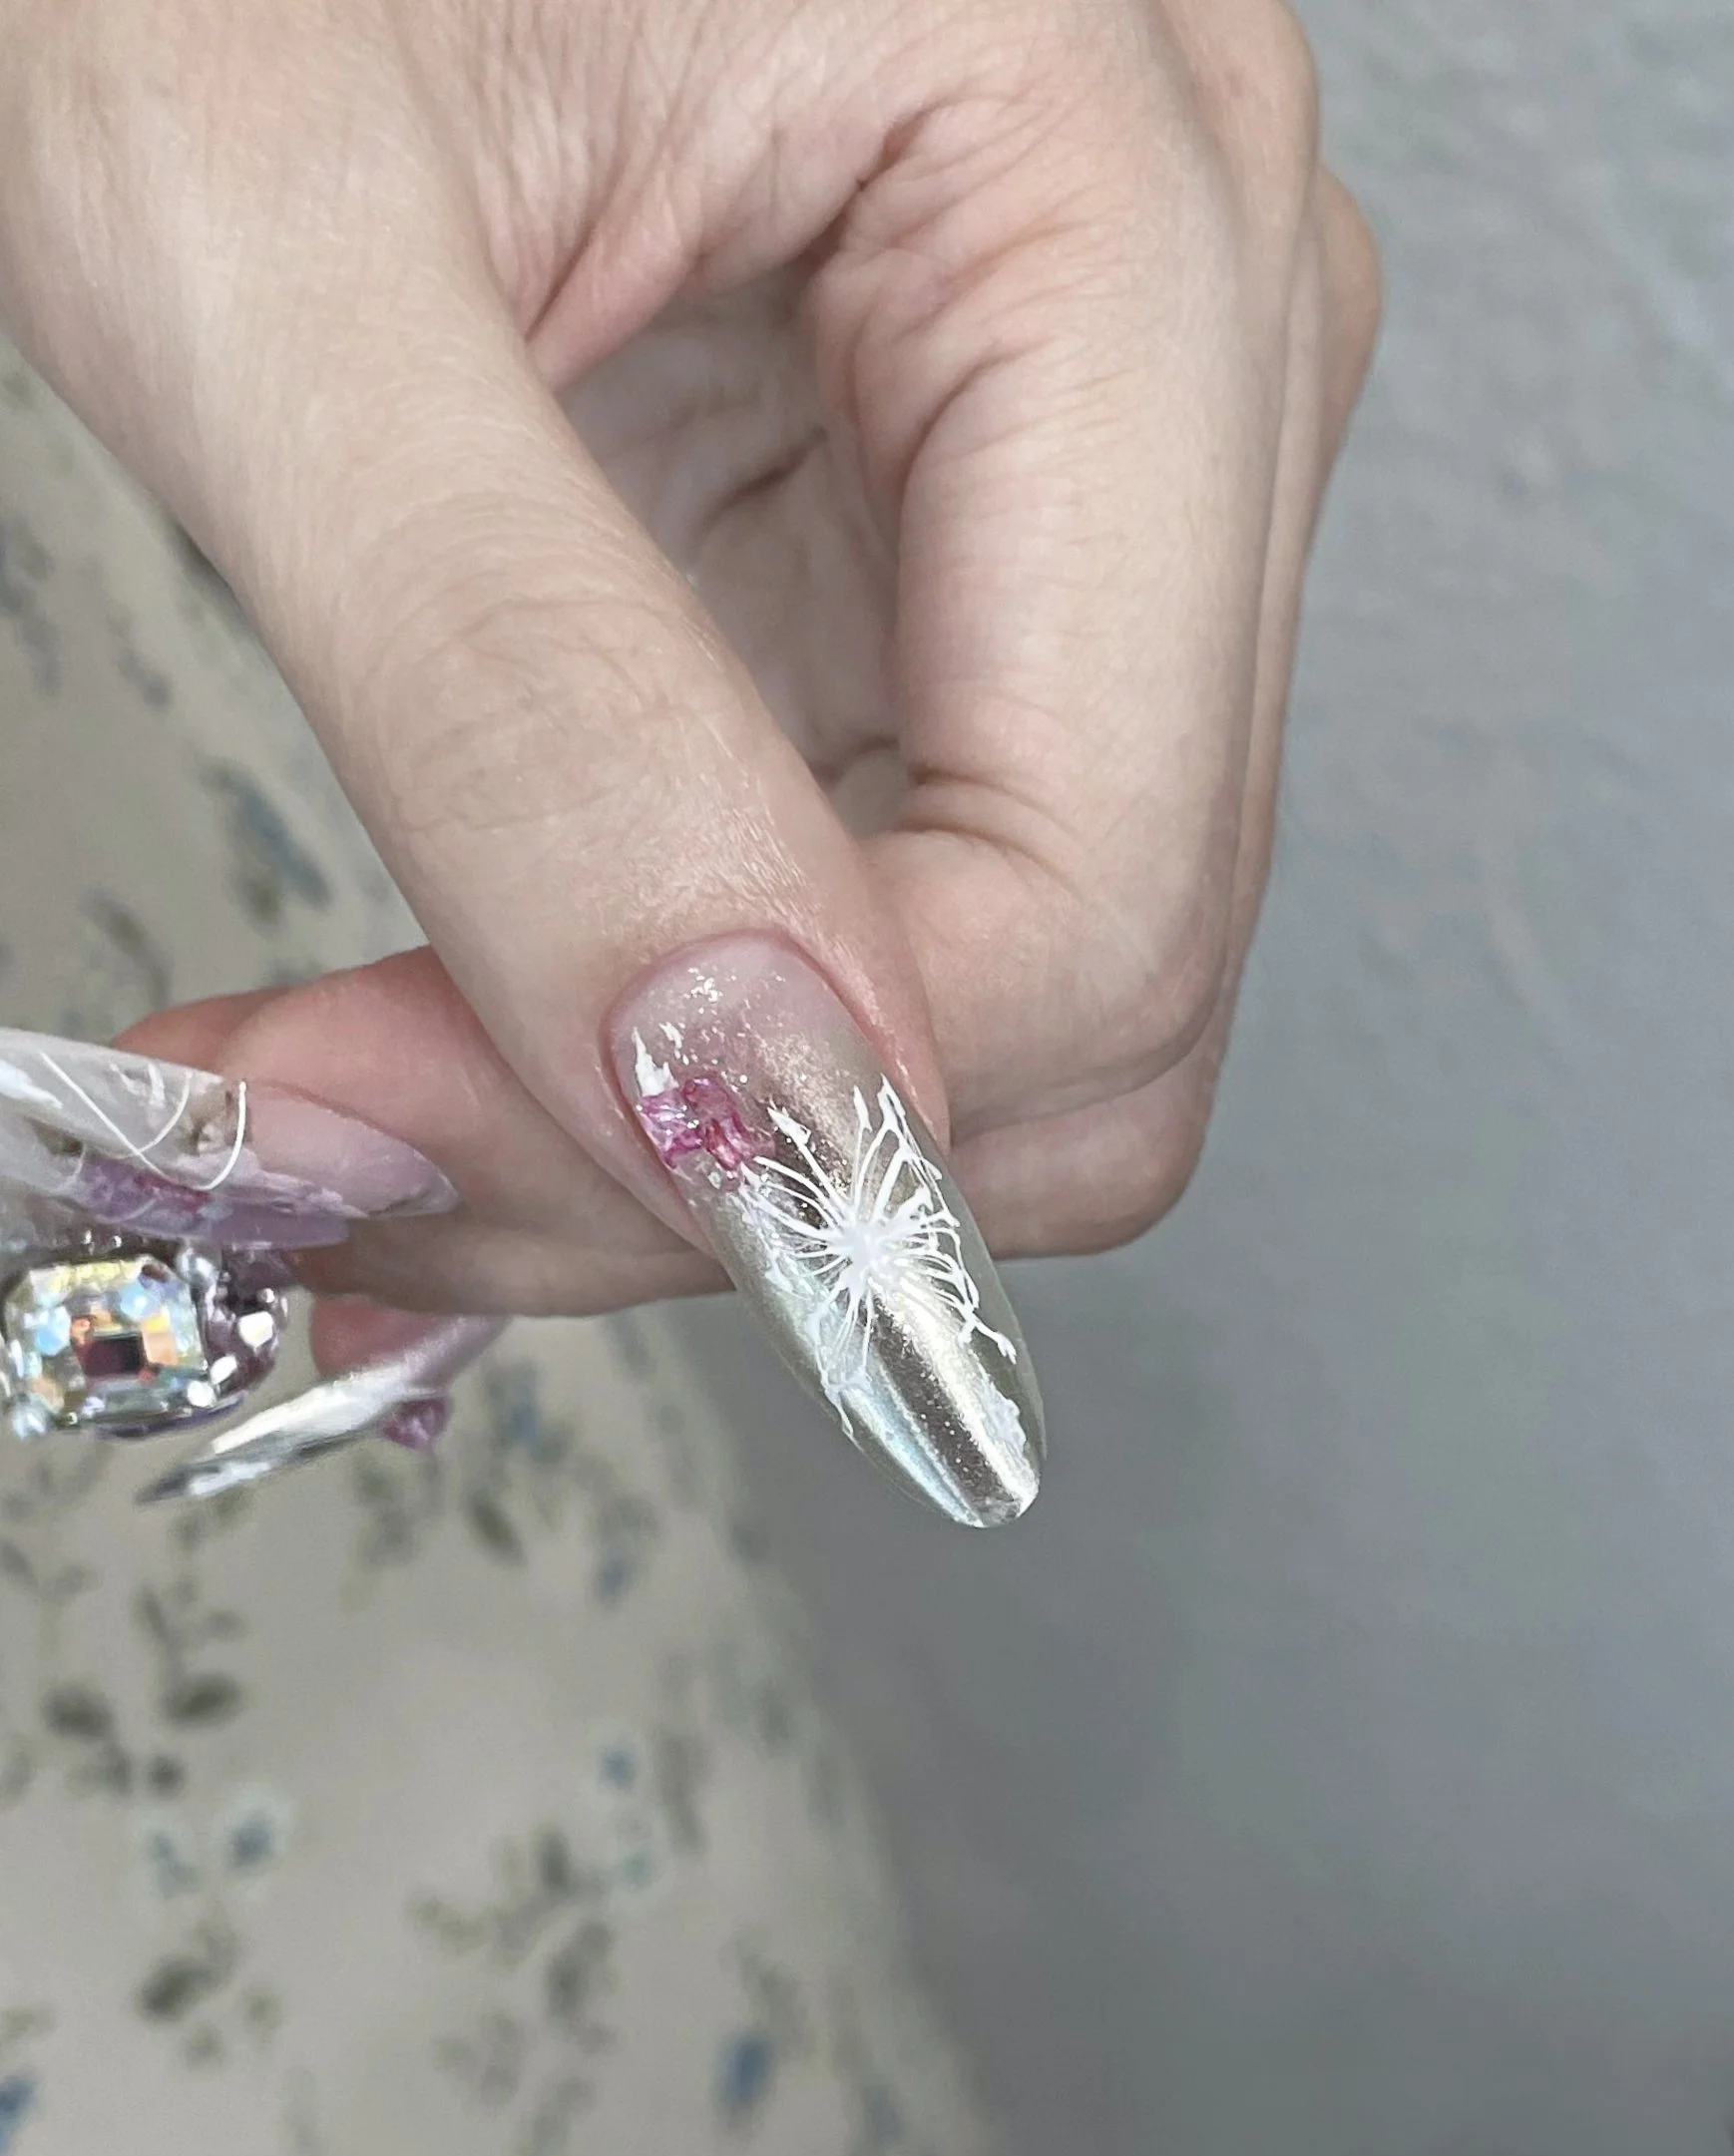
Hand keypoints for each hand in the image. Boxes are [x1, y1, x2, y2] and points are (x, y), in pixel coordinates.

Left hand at [0, 0, 1375, 1509]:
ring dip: (697, 1119)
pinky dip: (682, 1016)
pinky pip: (893, 902)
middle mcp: (1161, 354)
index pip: (1098, 890)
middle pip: (1084, 985)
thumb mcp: (275, 238)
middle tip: (373, 1149)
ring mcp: (1058, 478)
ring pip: (1005, 992)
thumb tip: (735, 1073)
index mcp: (1110, 209)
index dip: (781, 1117)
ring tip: (371, 1083)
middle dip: (726, 1155)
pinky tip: (471, 1007)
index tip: (424, 1138)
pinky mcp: (920, 556)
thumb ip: (518, 678)